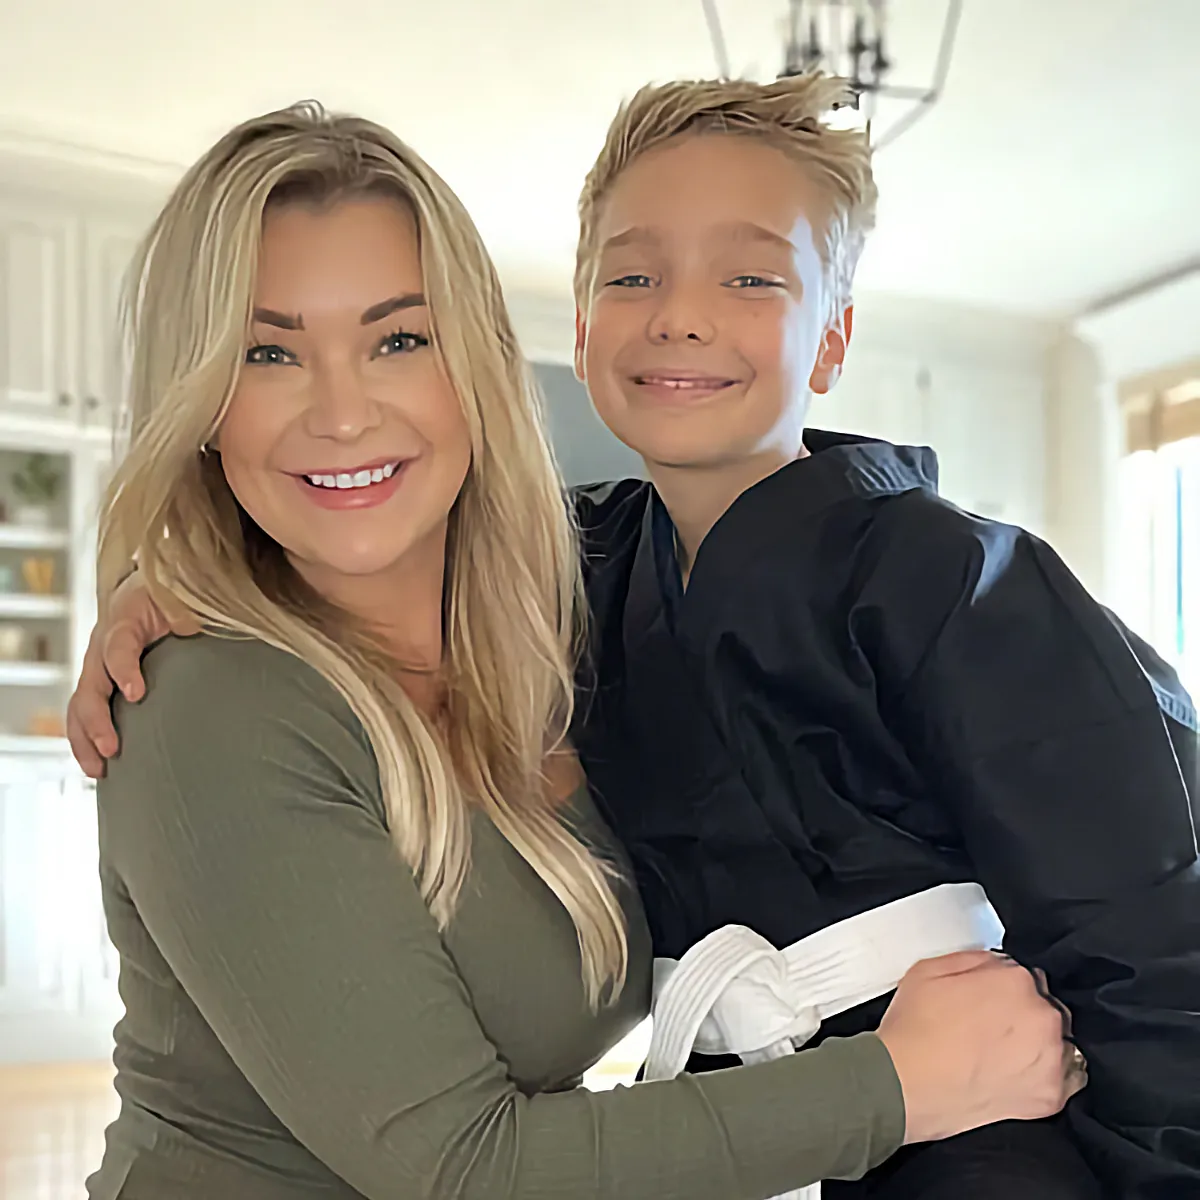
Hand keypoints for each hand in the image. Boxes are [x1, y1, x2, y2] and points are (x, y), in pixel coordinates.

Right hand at [65, 570, 196, 776]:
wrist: (155, 589)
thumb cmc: (173, 595)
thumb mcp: (182, 597)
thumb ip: (187, 610)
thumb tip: (192, 627)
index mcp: (125, 619)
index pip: (118, 645)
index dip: (124, 669)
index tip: (135, 693)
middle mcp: (104, 644)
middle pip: (91, 684)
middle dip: (97, 720)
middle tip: (112, 748)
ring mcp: (98, 664)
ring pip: (80, 705)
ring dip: (86, 738)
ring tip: (99, 768)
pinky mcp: (102, 682)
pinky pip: (86, 712)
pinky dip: (88, 739)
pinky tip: (99, 765)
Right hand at [877, 951, 1084, 1144]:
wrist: (906, 1086)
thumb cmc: (914, 1032)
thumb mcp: (928, 969)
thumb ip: (974, 958)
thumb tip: (995, 963)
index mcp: (1015, 981)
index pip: (1025, 975)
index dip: (1003, 988)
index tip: (990, 1000)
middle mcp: (1041, 1016)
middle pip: (1045, 1006)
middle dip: (1023, 1014)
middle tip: (992, 1028)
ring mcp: (1050, 1057)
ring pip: (1059, 1040)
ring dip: (1038, 1043)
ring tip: (1003, 1054)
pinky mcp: (1051, 1094)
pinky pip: (1069, 1077)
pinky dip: (1049, 1074)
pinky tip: (1020, 1073)